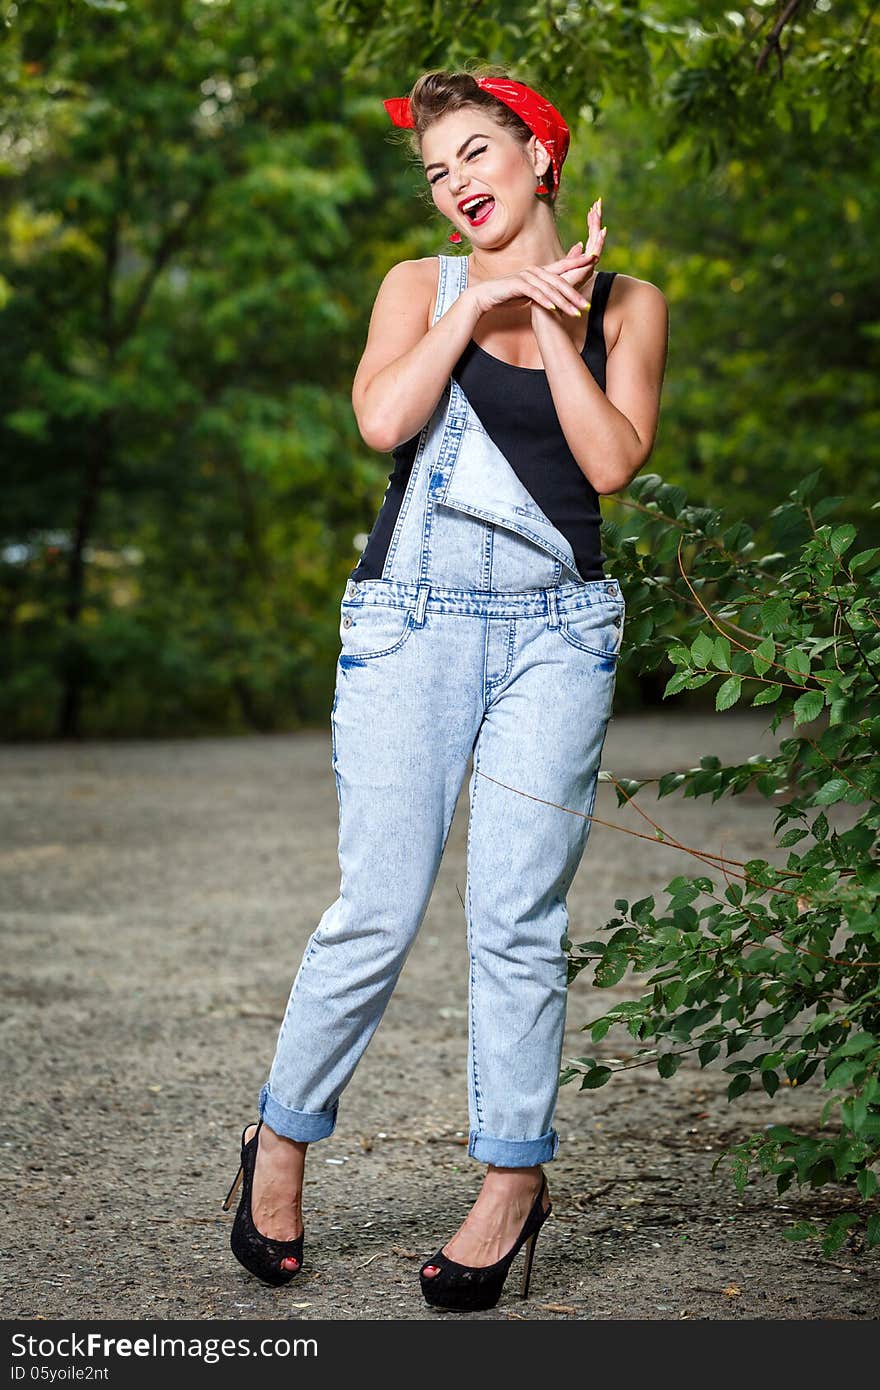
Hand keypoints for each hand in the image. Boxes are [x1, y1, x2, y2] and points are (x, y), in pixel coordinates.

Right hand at [469, 248, 597, 318]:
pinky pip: (535, 293)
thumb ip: (543, 289)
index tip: (594, 264)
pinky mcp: (518, 285)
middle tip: (586, 307)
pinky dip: (545, 301)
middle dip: (574, 295)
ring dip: (563, 302)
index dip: (578, 263)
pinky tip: (554, 309)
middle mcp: (535, 271)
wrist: (486, 295)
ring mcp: (526, 276)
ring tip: (574, 313)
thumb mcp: (529, 291)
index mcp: (540, 271)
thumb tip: (555, 295)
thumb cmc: (508, 294)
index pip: (563, 267)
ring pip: (550, 289)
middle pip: (560, 282)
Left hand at [533, 197, 606, 319]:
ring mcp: (587, 267)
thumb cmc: (549, 293)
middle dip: (596, 219)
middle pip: (594, 236)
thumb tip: (579, 245)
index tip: (591, 208)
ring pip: (596, 241)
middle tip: (598, 202)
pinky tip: (601, 229)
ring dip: (597, 224)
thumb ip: (570, 258)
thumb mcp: (556, 270)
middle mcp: (586, 264)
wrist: (548, 308)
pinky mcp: (585, 272)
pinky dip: (598, 241)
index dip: (591, 223)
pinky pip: (595, 252)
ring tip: (597, 208)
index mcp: (581, 262)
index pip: (589, 238)